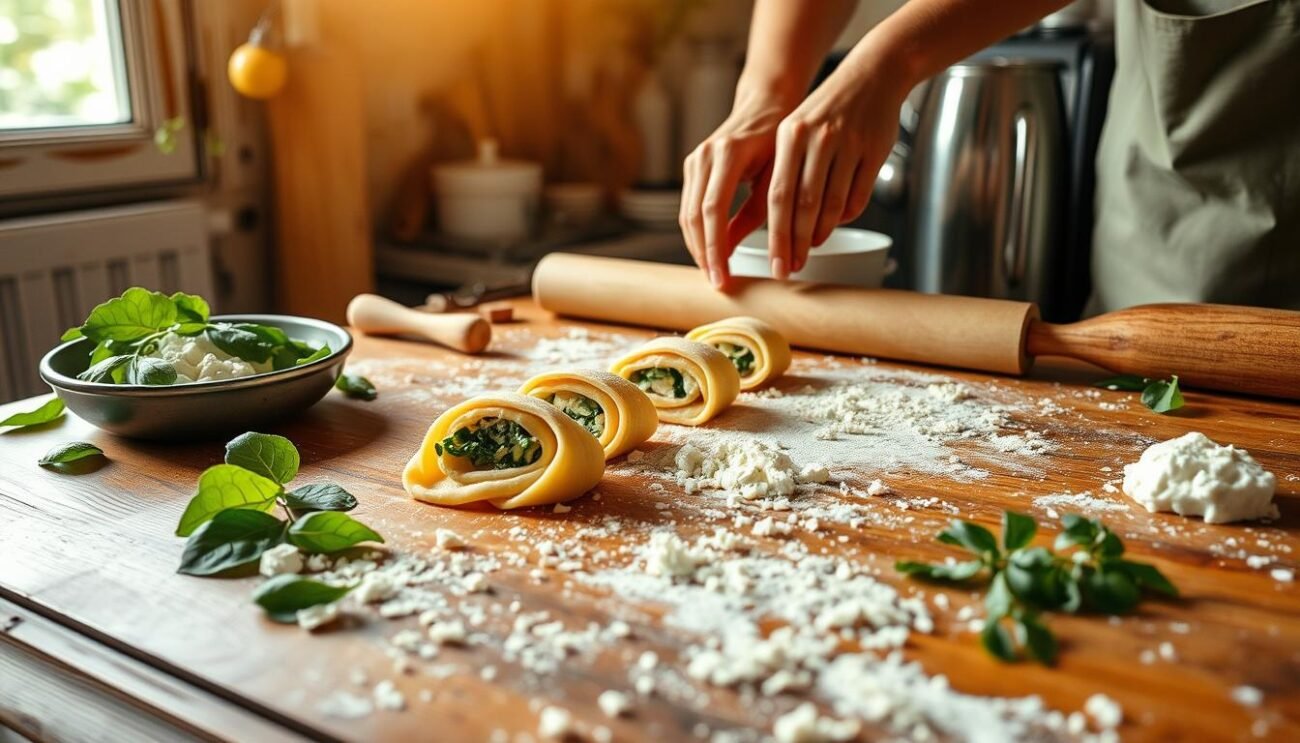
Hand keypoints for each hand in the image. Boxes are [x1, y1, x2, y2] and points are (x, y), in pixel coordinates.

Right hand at [679, 88, 796, 290]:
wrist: (765, 105)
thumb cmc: (779, 140)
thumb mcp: (775, 176)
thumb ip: (755, 213)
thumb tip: (736, 252)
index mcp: (728, 153)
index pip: (712, 210)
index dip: (715, 248)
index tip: (723, 276)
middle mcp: (704, 155)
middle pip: (693, 216)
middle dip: (703, 254)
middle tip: (717, 282)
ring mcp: (694, 160)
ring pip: (686, 214)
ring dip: (697, 247)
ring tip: (713, 273)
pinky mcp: (692, 167)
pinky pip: (689, 207)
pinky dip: (697, 233)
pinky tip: (710, 251)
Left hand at [765, 60, 906, 274]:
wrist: (872, 75)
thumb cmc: (826, 110)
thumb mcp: (794, 132)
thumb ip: (782, 173)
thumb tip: (769, 225)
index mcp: (790, 135)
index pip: (778, 195)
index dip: (776, 234)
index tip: (774, 261)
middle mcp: (818, 139)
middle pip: (804, 205)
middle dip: (795, 243)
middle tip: (790, 267)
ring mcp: (848, 145)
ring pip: (833, 204)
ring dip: (821, 233)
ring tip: (811, 249)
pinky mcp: (874, 151)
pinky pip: (858, 196)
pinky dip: (845, 216)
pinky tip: (835, 224)